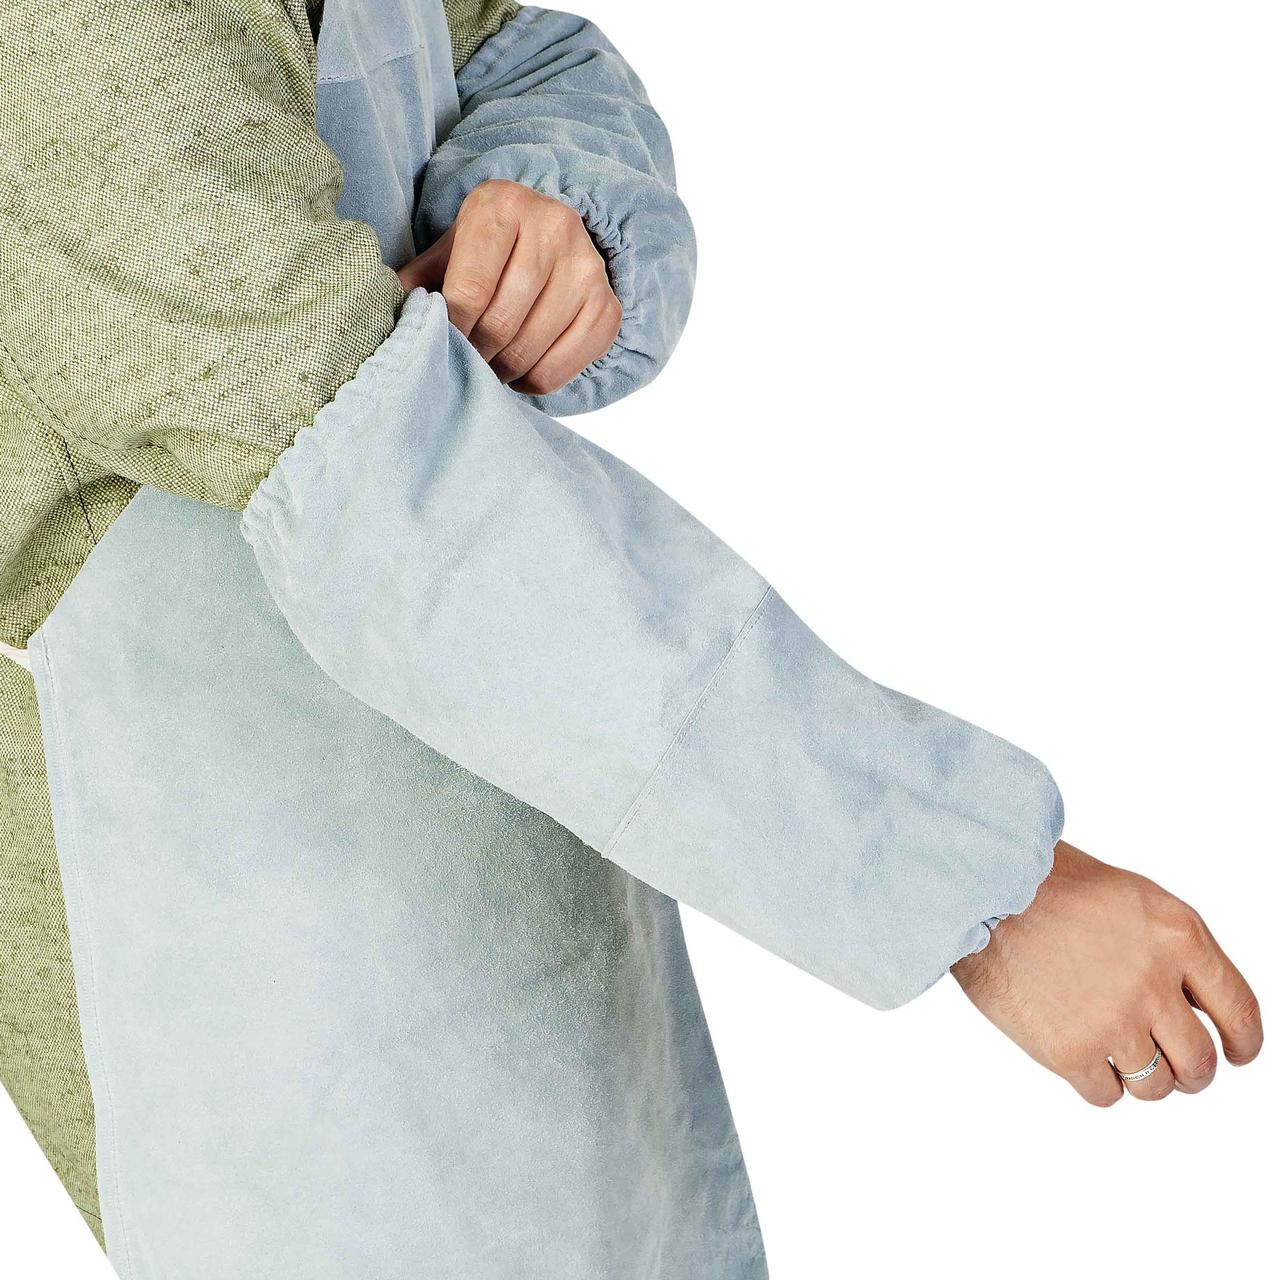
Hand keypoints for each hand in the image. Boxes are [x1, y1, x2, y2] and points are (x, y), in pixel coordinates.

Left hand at [398, 178, 622, 394]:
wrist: (551, 238)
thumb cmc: (488, 251)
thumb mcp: (448, 252)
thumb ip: (415, 282)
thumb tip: (374, 320)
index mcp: (503, 204)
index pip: (470, 290)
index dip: (450, 330)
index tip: (440, 345)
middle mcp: (554, 226)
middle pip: (502, 323)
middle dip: (475, 354)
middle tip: (463, 363)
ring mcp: (588, 268)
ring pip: (531, 349)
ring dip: (501, 371)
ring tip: (487, 368)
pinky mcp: (608, 306)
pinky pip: (561, 367)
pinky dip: (532, 380)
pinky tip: (519, 369)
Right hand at [952, 841, 1261, 1104]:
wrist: (978, 891)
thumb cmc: (1046, 886)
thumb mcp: (1131, 899)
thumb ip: (1173, 951)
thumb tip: (1196, 1010)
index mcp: (1178, 935)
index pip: (1239, 1011)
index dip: (1243, 1043)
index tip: (1237, 1054)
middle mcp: (1153, 982)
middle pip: (1201, 1062)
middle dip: (1191, 1071)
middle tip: (1173, 1065)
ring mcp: (1112, 1020)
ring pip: (1157, 1087)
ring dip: (1142, 1077)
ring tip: (1114, 1050)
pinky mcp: (1069, 1050)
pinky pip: (1107, 1095)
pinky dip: (1098, 1080)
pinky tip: (1081, 1052)